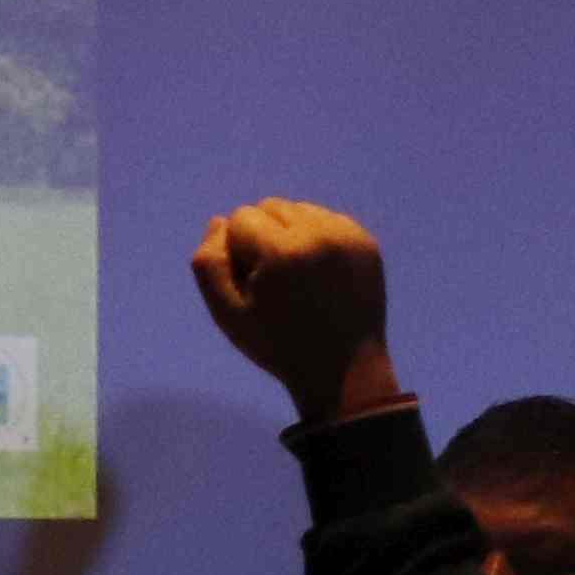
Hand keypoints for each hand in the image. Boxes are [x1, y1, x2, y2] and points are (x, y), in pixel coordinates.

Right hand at [188, 198, 399, 424]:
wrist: (345, 368)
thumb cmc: (277, 343)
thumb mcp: (226, 312)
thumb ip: (209, 262)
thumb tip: (220, 222)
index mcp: (284, 251)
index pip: (241, 217)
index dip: (236, 250)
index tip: (251, 284)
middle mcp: (320, 235)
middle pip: (270, 206)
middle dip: (262, 234)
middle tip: (273, 279)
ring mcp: (348, 237)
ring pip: (299, 209)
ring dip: (288, 232)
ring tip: (295, 273)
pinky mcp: (366, 242)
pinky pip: (326, 219)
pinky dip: (314, 236)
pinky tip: (317, 271)